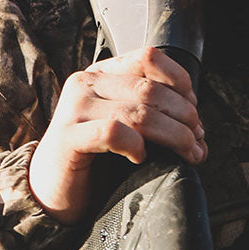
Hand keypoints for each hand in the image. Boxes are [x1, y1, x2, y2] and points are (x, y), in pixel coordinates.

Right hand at [28, 47, 205, 223]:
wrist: (50, 192)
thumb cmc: (94, 158)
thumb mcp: (127, 125)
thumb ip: (153, 113)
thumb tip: (198, 124)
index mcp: (102, 74)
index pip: (149, 57)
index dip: (180, 82)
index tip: (194, 111)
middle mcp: (86, 83)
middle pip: (151, 89)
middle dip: (185, 117)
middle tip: (197, 142)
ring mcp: (74, 108)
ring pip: (140, 112)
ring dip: (174, 136)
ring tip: (187, 153)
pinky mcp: (67, 137)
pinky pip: (114, 133)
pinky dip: (136, 146)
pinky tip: (140, 157)